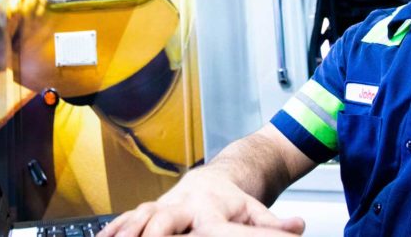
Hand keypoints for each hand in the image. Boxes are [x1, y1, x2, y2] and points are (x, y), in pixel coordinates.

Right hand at [97, 169, 304, 236]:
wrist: (213, 180)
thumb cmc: (233, 201)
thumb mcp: (257, 212)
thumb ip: (275, 224)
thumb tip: (299, 227)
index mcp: (210, 210)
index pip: (207, 227)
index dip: (197, 233)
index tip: (192, 236)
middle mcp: (182, 208)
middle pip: (161, 220)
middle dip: (149, 232)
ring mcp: (162, 208)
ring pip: (138, 219)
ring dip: (123, 231)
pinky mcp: (147, 211)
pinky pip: (124, 221)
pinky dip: (111, 231)